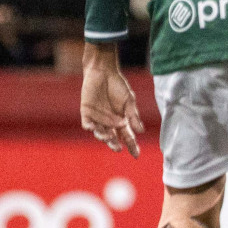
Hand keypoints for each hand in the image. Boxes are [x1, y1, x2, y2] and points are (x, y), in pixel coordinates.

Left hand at [80, 42, 142, 156]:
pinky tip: (93, 128)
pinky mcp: (86, 112)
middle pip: (112, 138)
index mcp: (121, 121)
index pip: (127, 136)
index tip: (136, 155)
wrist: (103, 72)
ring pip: (99, 133)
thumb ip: (133, 116)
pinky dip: (89, 127)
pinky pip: (87, 123)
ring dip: (103, 137)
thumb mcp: (129, 101)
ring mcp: (97, 118)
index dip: (132, 146)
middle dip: (114, 144)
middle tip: (118, 148)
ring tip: (108, 138)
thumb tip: (140, 131)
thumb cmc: (118, 86)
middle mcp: (109, 122)